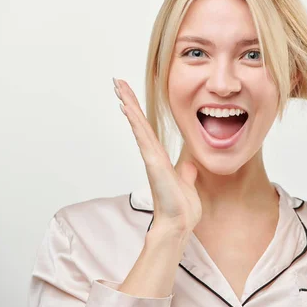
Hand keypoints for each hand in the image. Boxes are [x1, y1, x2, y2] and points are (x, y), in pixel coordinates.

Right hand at [113, 78, 201, 238]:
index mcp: (160, 158)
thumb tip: (189, 165)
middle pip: (139, 123)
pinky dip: (136, 122)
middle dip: (129, 101)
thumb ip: (186, 173)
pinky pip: (143, 138)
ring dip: (129, 105)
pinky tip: (128, 108)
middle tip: (117, 82)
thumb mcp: (187, 184)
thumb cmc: (182, 209)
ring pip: (138, 126)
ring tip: (118, 87)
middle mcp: (153, 156)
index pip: (147, 130)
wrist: (180, 224)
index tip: (129, 96)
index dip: (139, 112)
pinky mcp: (153, 163)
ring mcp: (151, 159)